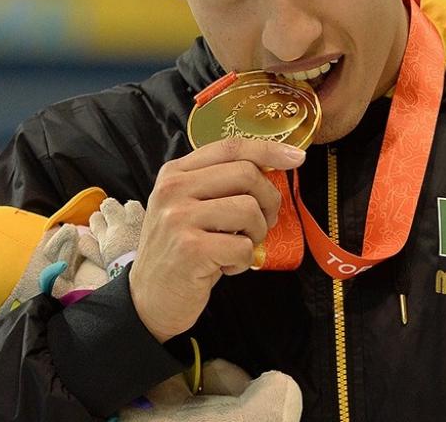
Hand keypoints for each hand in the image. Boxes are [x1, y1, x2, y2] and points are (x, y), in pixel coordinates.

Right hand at [129, 137, 304, 341]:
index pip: (231, 147)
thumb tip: (274, 167)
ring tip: (239, 248)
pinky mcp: (190, 250)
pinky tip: (226, 267)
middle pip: (247, 174)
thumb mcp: (190, 208)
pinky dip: (244, 260)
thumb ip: (220, 185)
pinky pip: (242, 246)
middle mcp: (174, 189)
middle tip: (264, 223)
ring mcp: (179, 218)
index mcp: (176, 173)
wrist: (149, 299)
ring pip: (249, 209)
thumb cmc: (180, 251)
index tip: (296, 158)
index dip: (269, 149)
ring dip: (256, 234)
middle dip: (269, 201)